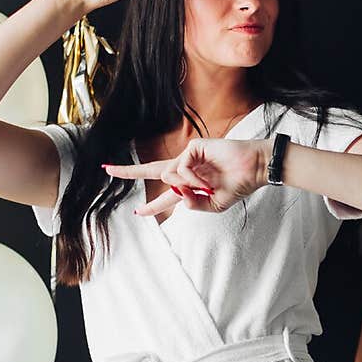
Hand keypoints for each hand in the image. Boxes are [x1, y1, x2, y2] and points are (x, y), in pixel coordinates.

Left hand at [104, 136, 270, 215]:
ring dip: (186, 186)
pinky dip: (190, 178)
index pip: (166, 196)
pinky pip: (180, 168)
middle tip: (107, 169)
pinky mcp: (193, 148)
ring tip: (208, 184)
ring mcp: (189, 157)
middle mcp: (185, 170)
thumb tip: (174, 192)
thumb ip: (192, 203)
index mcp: (190, 186)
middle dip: (129, 171)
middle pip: (152, 171)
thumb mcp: (213, 205)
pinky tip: (206, 178)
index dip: (152, 206)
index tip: (139, 213)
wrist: (254, 170)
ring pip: (169, 175)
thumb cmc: (238, 187)